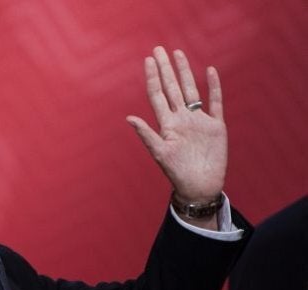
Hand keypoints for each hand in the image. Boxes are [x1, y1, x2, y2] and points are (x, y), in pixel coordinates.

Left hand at [126, 46, 226, 202]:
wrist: (199, 186)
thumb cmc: (176, 173)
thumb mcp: (160, 153)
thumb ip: (147, 134)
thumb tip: (129, 118)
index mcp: (167, 123)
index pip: (157, 94)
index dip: (153, 77)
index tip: (148, 60)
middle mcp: (181, 118)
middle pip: (172, 87)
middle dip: (165, 68)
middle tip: (159, 49)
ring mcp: (198, 121)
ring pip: (191, 90)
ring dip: (185, 72)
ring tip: (178, 54)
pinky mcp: (215, 126)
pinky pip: (215, 102)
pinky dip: (214, 87)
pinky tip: (210, 71)